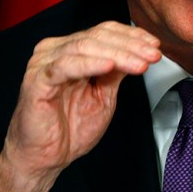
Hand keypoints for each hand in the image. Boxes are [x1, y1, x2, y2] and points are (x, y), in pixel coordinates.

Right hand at [0, 21, 160, 191]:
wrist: (45, 159)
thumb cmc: (70, 127)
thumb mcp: (104, 95)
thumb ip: (117, 72)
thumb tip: (140, 52)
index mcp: (71, 50)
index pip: (103, 32)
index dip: (131, 35)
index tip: (155, 45)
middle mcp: (55, 50)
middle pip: (97, 37)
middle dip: (130, 46)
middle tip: (153, 55)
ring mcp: (44, 63)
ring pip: (85, 47)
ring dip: (117, 54)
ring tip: (139, 63)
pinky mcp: (37, 80)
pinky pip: (65, 66)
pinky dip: (89, 64)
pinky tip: (109, 66)